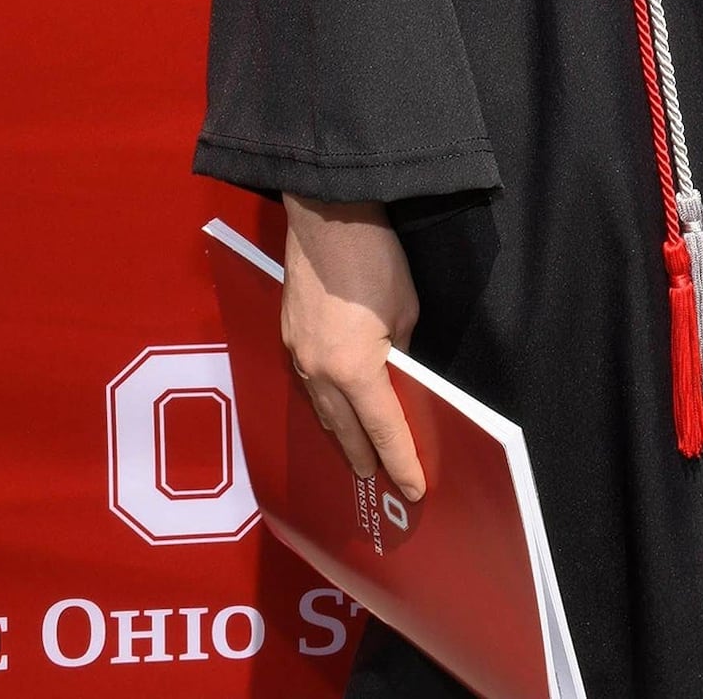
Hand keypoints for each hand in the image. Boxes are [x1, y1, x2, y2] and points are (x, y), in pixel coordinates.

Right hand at [281, 194, 426, 501]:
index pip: (384, 432)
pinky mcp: (287, 334)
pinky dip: (324, 402)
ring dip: (340, 434)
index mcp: (355, 371)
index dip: (402, 463)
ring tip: (357, 452)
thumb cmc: (374, 257)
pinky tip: (333, 405)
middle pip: (344, 432)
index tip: (414, 489)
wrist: (326, 213)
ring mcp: (297, 354)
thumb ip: (402, 352)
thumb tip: (398, 372)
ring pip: (320, 410)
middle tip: (380, 480)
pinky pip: (307, 383)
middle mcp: (319, 372)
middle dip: (365, 458)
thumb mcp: (406, 310)